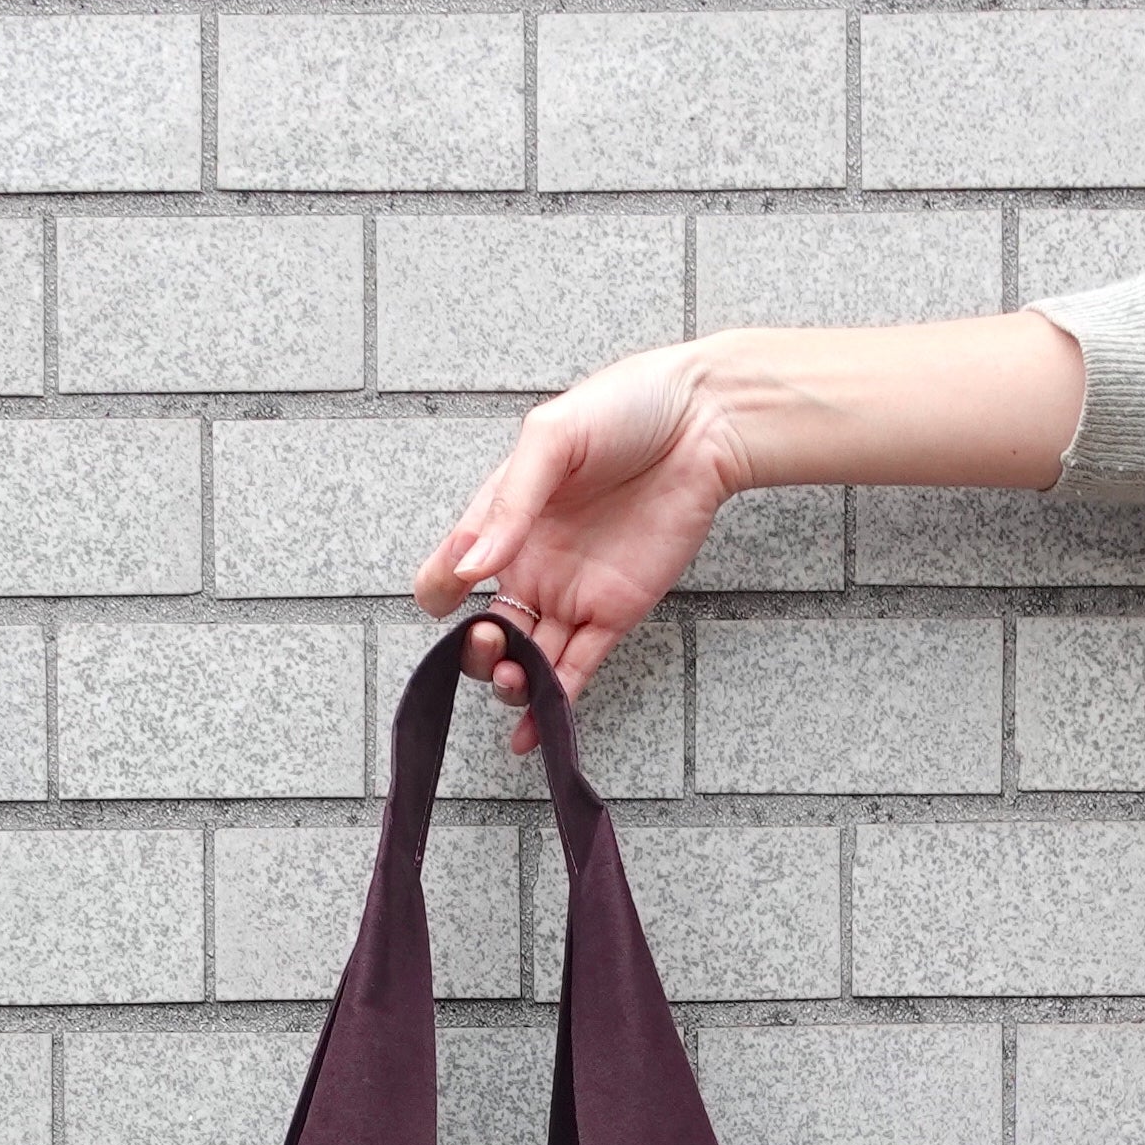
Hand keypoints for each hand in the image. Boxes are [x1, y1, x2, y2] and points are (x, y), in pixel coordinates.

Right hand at [413, 343, 749, 749]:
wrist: (705, 420)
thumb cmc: (625, 408)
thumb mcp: (551, 439)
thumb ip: (508, 506)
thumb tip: (469, 568)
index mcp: (502, 522)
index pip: (447, 575)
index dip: (439, 594)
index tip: (448, 599)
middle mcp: (530, 565)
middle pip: (485, 632)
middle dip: (477, 652)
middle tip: (494, 640)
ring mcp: (572, 594)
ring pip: (529, 661)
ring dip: (513, 684)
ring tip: (516, 680)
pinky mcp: (615, 614)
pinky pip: (576, 671)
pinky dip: (554, 707)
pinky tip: (531, 735)